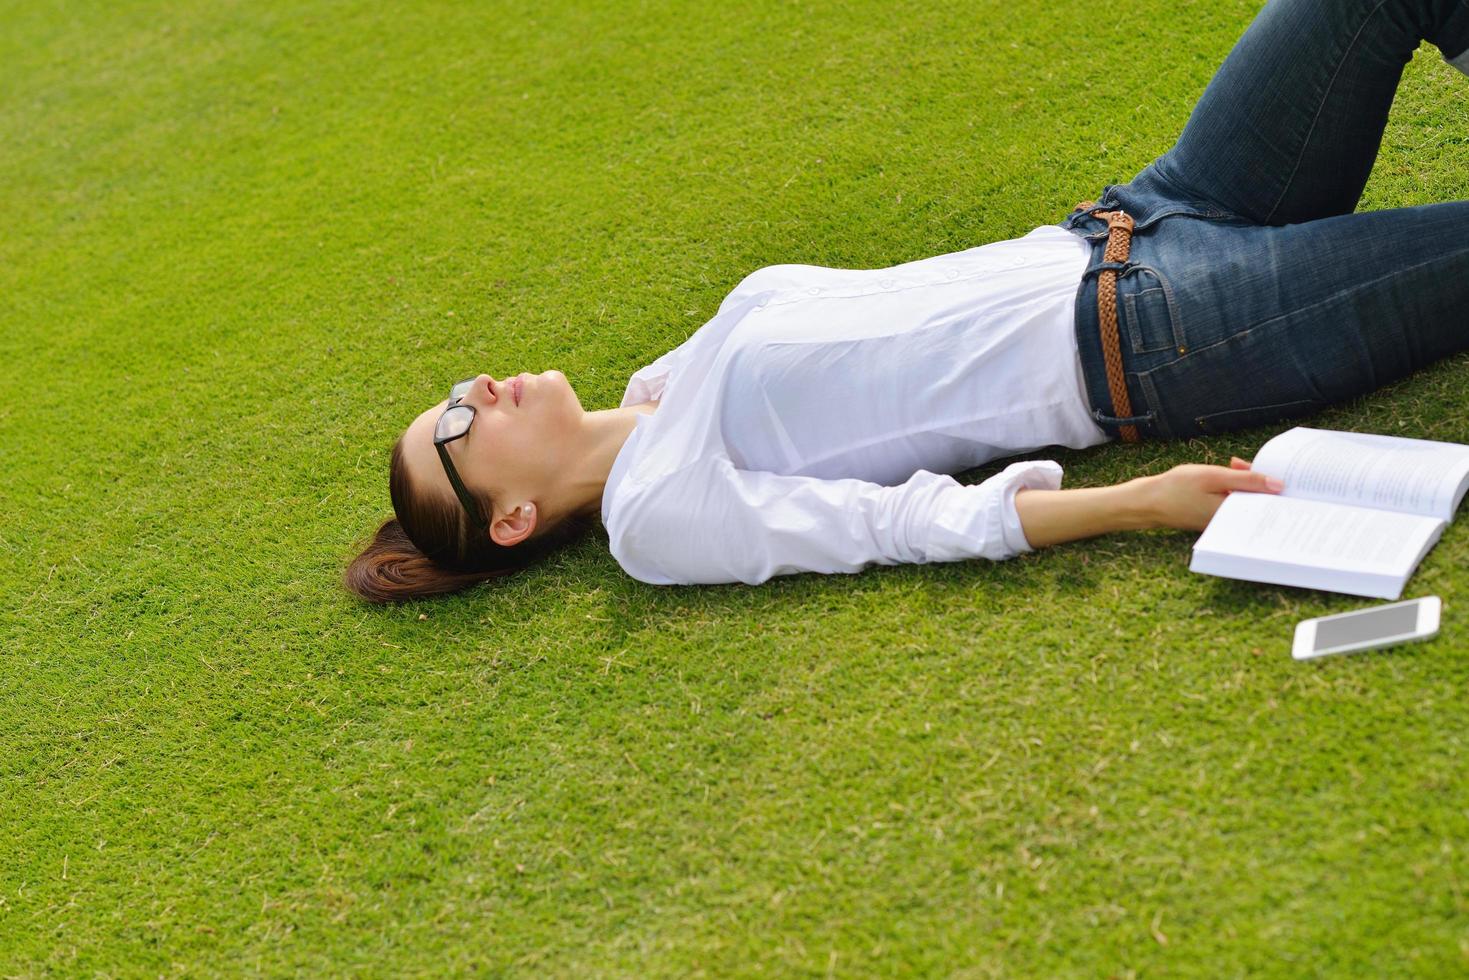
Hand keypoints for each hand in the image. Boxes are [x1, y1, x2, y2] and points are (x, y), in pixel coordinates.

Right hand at [1135, 455, 1284, 531]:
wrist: (1148, 502)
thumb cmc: (1177, 488)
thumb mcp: (1214, 476)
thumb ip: (1248, 480)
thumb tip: (1279, 485)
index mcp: (1237, 514)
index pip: (1270, 501)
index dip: (1278, 484)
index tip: (1286, 470)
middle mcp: (1234, 522)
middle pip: (1260, 500)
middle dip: (1261, 479)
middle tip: (1249, 461)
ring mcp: (1225, 520)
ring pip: (1247, 499)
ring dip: (1247, 482)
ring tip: (1235, 464)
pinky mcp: (1217, 517)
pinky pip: (1235, 501)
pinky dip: (1235, 488)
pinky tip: (1229, 473)